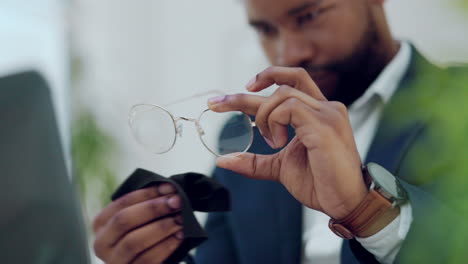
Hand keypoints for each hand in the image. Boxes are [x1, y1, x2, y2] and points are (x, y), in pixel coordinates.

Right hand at [93, 184, 183, 263]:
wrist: (144, 262)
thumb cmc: (143, 235)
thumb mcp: (139, 219)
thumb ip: (147, 205)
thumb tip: (169, 191)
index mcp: (101, 223)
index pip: (122, 202)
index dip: (147, 193)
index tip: (170, 187)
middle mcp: (102, 243)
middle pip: (124, 220)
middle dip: (153, 208)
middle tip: (177, 202)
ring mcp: (114, 261)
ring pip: (134, 241)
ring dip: (161, 227)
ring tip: (181, 219)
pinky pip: (147, 259)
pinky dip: (166, 246)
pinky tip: (179, 236)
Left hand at [208, 67, 367, 219]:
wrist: (345, 203)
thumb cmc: (319, 183)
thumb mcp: (279, 168)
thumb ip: (254, 161)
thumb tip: (223, 159)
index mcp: (317, 112)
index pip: (288, 83)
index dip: (263, 79)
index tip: (235, 93)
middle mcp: (325, 107)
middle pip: (282, 84)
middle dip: (244, 94)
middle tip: (217, 103)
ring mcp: (328, 113)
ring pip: (282, 95)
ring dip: (263, 116)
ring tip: (269, 141)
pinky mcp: (325, 125)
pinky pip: (289, 108)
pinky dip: (274, 122)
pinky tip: (278, 142)